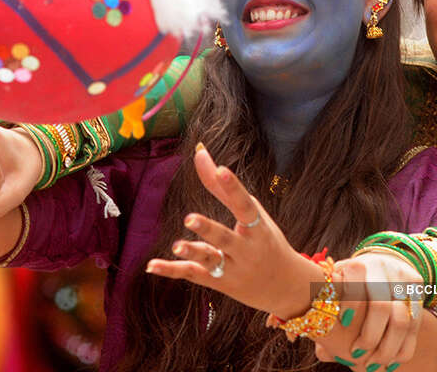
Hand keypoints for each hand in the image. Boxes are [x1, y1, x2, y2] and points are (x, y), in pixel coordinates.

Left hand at [145, 146, 321, 317]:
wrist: (284, 286)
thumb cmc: (263, 239)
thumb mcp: (251, 213)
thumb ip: (221, 185)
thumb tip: (199, 151)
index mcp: (257, 227)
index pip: (245, 205)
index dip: (234, 187)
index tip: (222, 169)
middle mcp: (246, 249)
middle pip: (226, 238)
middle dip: (209, 230)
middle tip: (190, 219)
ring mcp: (232, 268)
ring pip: (210, 260)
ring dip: (193, 253)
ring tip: (177, 246)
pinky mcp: (217, 282)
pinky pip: (193, 275)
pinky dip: (172, 270)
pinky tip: (152, 265)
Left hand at [315, 253, 425, 368]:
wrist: (382, 262)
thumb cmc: (350, 282)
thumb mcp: (337, 287)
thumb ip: (329, 313)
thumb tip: (322, 351)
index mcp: (359, 264)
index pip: (356, 279)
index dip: (351, 301)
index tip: (344, 323)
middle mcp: (383, 268)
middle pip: (381, 306)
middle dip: (370, 336)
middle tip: (357, 356)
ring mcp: (403, 279)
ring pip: (402, 320)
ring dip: (388, 349)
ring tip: (374, 365)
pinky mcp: (417, 290)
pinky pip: (415, 326)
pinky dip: (403, 349)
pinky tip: (391, 362)